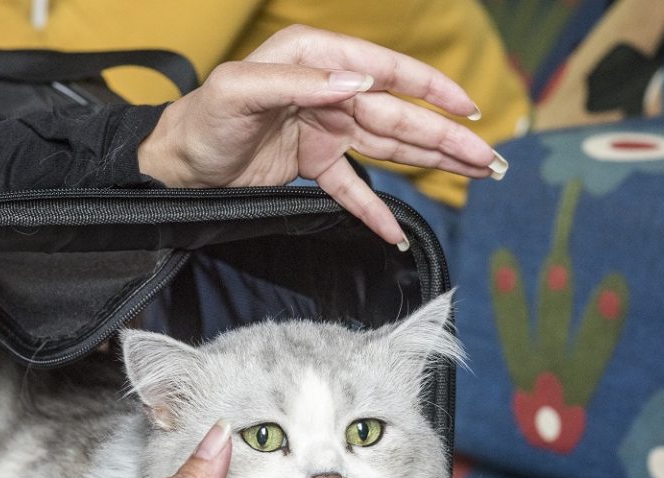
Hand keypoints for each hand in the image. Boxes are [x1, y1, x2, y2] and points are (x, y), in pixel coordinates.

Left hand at [136, 24, 506, 247]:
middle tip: (490, 159)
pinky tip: (397, 233)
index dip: (430, 87)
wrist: (173, 167)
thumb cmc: (199, 121)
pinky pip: (353, 189)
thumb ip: (298, 81)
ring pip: (390, 147)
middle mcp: (327, 90)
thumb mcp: (239, 91)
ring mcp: (325, 128)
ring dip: (432, 163)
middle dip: (447, 136)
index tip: (466, 108)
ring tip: (476, 175)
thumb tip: (358, 80)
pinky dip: (374, 212)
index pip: (385, 69)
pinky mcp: (314, 163)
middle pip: (399, 115)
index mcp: (314, 57)